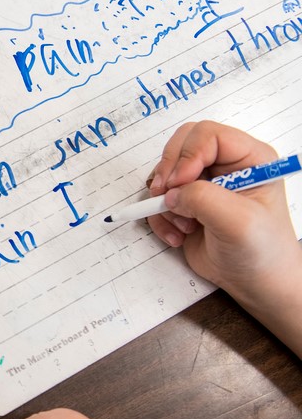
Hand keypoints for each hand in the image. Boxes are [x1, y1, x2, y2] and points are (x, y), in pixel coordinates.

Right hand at [146, 120, 300, 308]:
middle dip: (168, 172)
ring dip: (164, 202)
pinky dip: (159, 219)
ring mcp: (203, 185)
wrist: (254, 283)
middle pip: (181, 145)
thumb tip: (171, 193)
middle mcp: (224, 167)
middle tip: (166, 196)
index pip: (208, 135)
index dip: (188, 154)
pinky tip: (177, 236)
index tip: (180, 182)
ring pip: (165, 174)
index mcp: (249, 159)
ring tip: (184, 225)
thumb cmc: (262, 251)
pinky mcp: (185, 205)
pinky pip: (157, 201)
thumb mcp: (239, 222)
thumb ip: (204, 199)